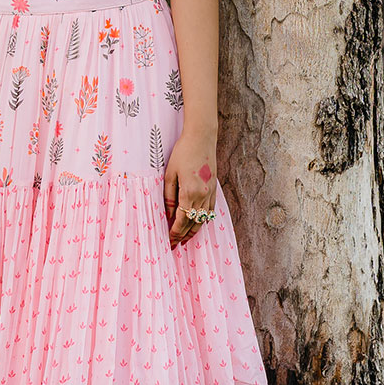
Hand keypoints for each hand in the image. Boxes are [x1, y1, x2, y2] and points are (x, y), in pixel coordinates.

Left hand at [163, 128, 216, 249]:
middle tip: (174, 246)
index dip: (175, 233)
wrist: (201, 138)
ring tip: (185, 240)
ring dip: (194, 231)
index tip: (169, 242)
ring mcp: (211, 193)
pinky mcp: (214, 189)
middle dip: (183, 236)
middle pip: (193, 223)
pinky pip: (210, 211)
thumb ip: (169, 197)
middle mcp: (203, 195)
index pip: (182, 220)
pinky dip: (204, 220)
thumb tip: (169, 215)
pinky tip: (197, 225)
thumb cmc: (182, 153)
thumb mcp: (169, 175)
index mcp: (190, 192)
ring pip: (204, 219)